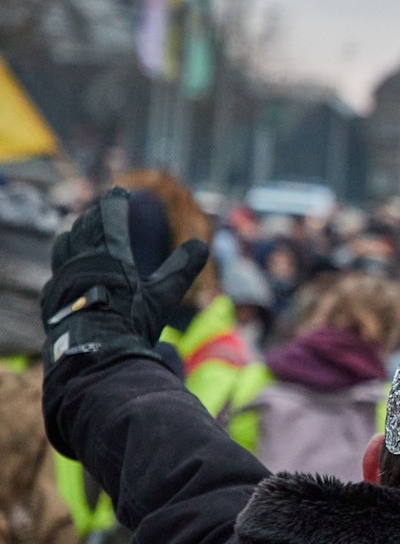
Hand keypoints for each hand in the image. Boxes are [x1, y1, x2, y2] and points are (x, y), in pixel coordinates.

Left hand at [40, 187, 207, 370]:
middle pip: (84, 227)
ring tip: (79, 231)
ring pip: (64, 244)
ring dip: (74, 234)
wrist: (94, 351)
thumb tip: (202, 242)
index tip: (120, 192)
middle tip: (101, 209)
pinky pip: (56, 270)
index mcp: (109, 253)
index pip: (110, 216)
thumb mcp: (165, 294)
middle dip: (95, 216)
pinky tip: (68, 267)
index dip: (115, 202)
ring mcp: (63, 277)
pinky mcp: (52, 295)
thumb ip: (184, 267)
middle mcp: (82, 259)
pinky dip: (64, 261)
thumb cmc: (132, 320)